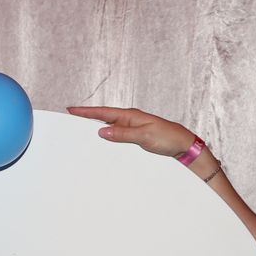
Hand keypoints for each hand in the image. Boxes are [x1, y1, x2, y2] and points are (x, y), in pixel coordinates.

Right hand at [67, 105, 197, 156]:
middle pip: (103, 118)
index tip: (71, 110)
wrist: (184, 146)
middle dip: (87, 117)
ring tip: (81, 129)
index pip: (103, 112)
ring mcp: (133, 128)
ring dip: (96, 127)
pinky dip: (107, 135)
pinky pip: (117, 134)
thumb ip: (123, 134)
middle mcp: (130, 120)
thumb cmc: (168, 138)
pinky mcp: (136, 137)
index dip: (86, 112)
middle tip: (71, 118)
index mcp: (130, 116)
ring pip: (109, 126)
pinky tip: (103, 140)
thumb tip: (102, 131)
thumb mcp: (144, 136)